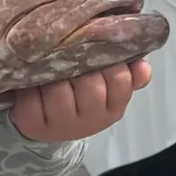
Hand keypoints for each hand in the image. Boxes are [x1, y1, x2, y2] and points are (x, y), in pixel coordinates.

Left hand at [10, 59, 151, 143]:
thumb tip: (143, 66)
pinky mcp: (34, 123)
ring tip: (51, 63)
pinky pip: (32, 97)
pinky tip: (32, 79)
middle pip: (90, 84)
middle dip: (80, 65)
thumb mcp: (108, 89)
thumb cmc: (80, 97)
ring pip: (60, 90)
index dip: (110, 62)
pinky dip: (31, 85)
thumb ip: (129, 76)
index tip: (100, 50)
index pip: (120, 80)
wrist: (47, 123)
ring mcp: (61, 124)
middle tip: (73, 52)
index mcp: (112, 109)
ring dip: (54, 74)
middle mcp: (90, 121)